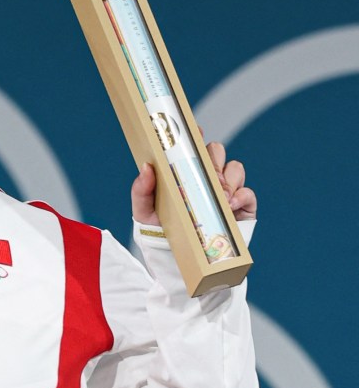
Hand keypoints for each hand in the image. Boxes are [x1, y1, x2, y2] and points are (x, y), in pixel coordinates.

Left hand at [131, 141, 256, 224]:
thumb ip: (141, 190)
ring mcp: (226, 190)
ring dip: (226, 178)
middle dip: (212, 159)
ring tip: (217, 195)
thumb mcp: (143, 210)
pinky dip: (240, 196)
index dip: (196, 135)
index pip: (193, 146)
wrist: (178, 257)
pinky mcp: (241, 207)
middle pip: (216, 151)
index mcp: (185, 171)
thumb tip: (147, 167)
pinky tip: (228, 205)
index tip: (194, 130)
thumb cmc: (160, 228)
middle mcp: (207, 176)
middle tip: (204, 173)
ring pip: (235, 167)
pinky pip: (247, 193)